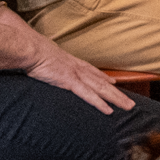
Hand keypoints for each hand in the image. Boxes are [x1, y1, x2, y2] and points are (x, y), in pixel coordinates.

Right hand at [15, 16, 135, 113]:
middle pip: (102, 82)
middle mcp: (78, 67)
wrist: (29, 48)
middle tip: (130, 102)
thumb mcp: (43, 56)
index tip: (113, 82)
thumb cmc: (32, 51)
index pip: (92, 71)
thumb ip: (47, 63)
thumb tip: (43, 65)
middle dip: (117, 93)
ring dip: (116, 99)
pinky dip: (99, 103)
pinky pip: (88, 95)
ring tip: (128, 106)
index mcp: (71, 62)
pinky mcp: (70, 81)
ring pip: (101, 89)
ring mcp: (76, 74)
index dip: (104, 78)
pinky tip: (108, 110)